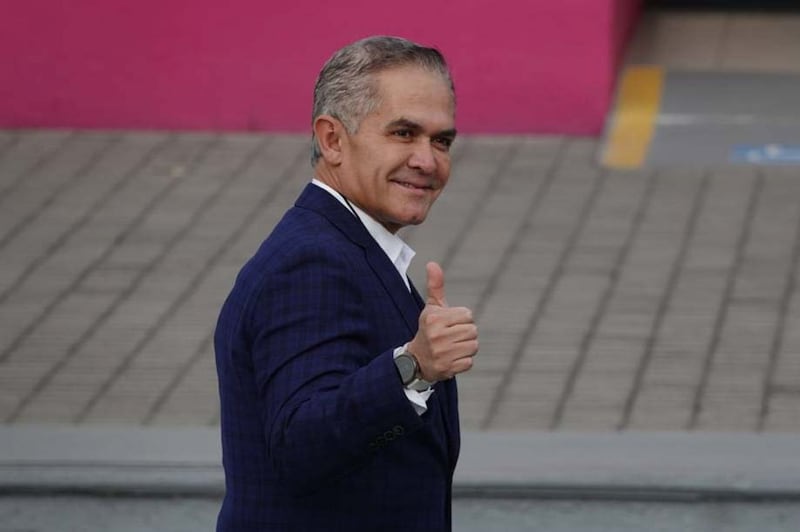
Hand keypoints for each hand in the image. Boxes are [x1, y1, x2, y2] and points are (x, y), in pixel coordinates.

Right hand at [408, 262, 478, 380]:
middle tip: (451, 337)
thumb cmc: (429, 329)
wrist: (416, 360)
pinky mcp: (447, 368)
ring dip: (466, 348)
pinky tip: (451, 359)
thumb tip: (432, 263)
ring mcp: (442, 353)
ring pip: (473, 346)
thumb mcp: (431, 308)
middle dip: (465, 334)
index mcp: (434, 319)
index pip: (467, 315)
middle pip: (473, 331)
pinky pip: (469, 362)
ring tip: (452, 348)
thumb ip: (435, 286)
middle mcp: (436, 336)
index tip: (449, 325)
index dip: (462, 319)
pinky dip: (463, 361)